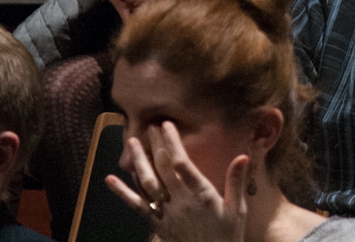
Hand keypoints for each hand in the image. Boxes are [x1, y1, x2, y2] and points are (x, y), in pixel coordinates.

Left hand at [107, 122, 248, 241]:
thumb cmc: (227, 236)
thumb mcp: (238, 210)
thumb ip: (236, 182)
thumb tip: (243, 156)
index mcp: (202, 196)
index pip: (183, 164)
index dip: (173, 143)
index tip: (167, 125)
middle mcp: (181, 202)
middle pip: (163, 168)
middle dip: (156, 144)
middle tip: (150, 125)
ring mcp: (166, 213)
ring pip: (147, 183)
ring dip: (138, 161)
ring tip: (131, 142)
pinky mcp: (157, 224)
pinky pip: (137, 206)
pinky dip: (123, 192)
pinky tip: (110, 179)